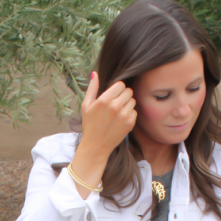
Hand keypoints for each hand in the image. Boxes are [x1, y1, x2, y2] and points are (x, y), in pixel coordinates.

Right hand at [68, 74, 135, 197]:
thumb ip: (92, 88)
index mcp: (104, 100)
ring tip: (118, 112)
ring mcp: (124, 115)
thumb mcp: (86, 106)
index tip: (113, 95)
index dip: (117, 89)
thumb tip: (95, 73)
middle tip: (116, 103)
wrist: (96, 146)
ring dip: (127, 104)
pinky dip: (129, 114)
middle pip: (128, 91)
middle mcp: (115, 107)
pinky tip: (121, 120)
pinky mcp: (130, 123)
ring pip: (133, 100)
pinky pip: (134, 111)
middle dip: (123, 95)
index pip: (121, 84)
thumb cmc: (90, 125)